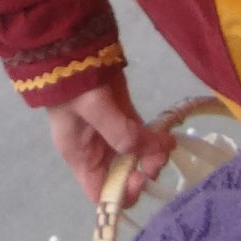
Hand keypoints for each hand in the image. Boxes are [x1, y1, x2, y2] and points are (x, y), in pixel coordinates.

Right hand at [42, 74, 170, 201]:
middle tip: (158, 157)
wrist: (73, 46)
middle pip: (124, 176)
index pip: (101, 192)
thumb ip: (121, 133)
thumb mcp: (93, 108)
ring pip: (137, 156)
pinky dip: (156, 139)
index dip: (122, 194)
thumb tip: (151, 151)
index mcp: (81, 156)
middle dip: (143, 172)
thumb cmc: (75, 82)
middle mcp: (97, 150)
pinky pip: (143, 136)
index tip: (138, 178)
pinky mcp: (124, 115)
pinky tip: (167, 135)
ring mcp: (112, 132)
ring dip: (153, 155)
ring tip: (165, 143)